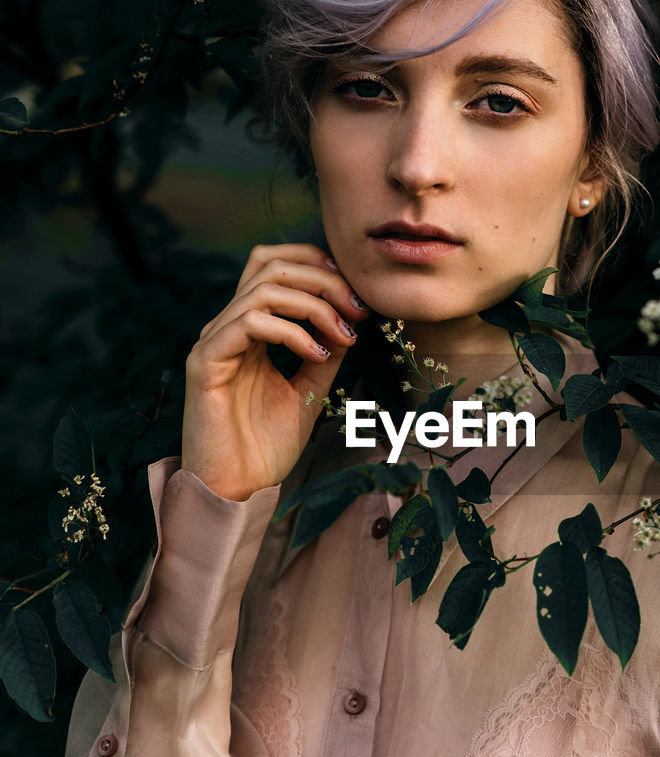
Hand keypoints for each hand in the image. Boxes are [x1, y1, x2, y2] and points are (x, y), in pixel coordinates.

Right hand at [182, 243, 369, 499]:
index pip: (274, 266)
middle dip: (323, 280)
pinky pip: (249, 322)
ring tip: (342, 335)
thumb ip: (325, 353)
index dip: (316, 266)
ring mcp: (213, 342)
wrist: (238, 490)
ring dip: (314, 305)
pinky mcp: (204, 362)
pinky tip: (315, 355)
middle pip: (271, 266)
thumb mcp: (309, 391)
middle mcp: (227, 327)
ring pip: (263, 288)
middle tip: (358, 311)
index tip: (356, 297)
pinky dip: (291, 331)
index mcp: (249, 330)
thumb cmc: (266, 448)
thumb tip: (350, 318)